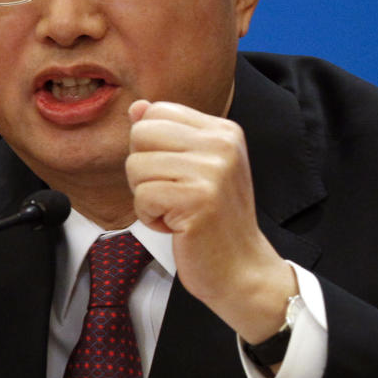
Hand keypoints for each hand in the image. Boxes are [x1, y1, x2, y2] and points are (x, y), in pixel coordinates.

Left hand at [126, 100, 295, 342]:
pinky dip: (149, 217)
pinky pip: (142, 196)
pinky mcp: (198, 201)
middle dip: (142, 169)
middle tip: (171, 194)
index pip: (156, 111)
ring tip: (176, 211)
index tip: (174, 173)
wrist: (242, 270)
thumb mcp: (195, 167)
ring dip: (146, 196)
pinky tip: (175, 226)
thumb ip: (166, 135)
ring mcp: (212, 171)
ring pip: (136, 166)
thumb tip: (136, 107)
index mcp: (222, 130)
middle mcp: (221, 144)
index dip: (150, 145)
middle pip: (141, 134)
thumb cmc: (213, 219)